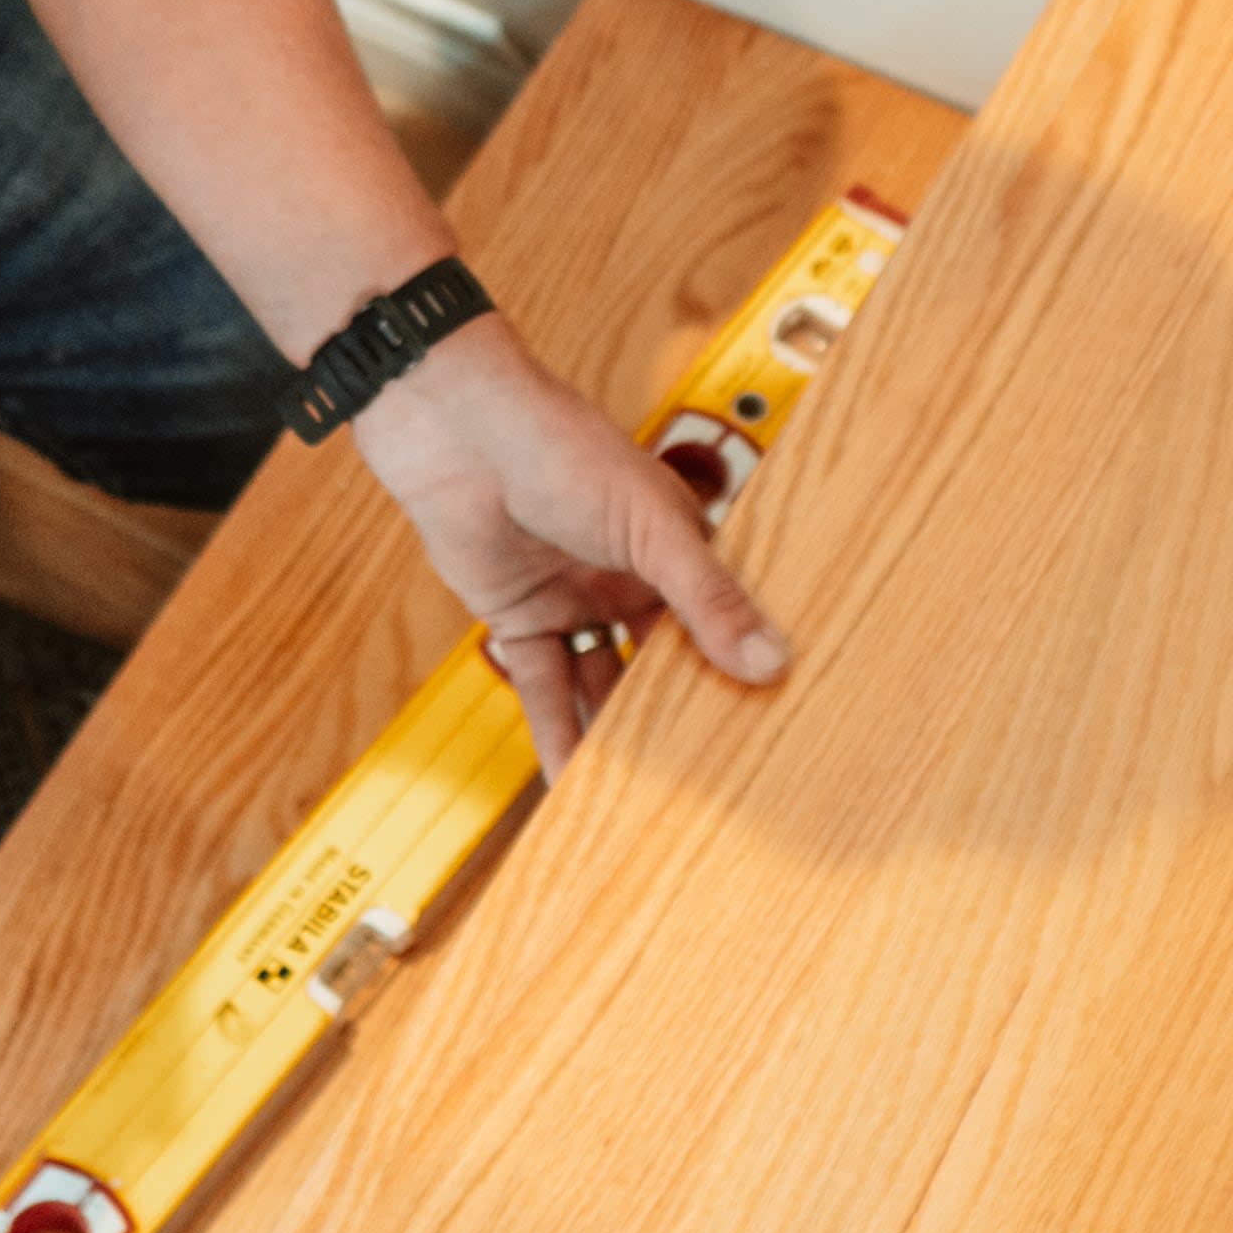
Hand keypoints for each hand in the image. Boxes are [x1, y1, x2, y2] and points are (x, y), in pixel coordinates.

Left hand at [343, 317, 792, 768]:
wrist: (458, 431)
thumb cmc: (560, 446)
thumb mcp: (652, 527)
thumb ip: (707, 598)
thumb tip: (771, 660)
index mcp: (676, 544)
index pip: (722, 620)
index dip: (742, 669)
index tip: (774, 729)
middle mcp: (629, 578)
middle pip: (663, 663)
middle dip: (682, 715)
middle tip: (716, 785)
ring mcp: (574, 600)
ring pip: (604, 685)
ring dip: (617, 735)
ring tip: (646, 801)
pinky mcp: (520, 621)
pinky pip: (545, 688)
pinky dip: (556, 732)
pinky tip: (572, 780)